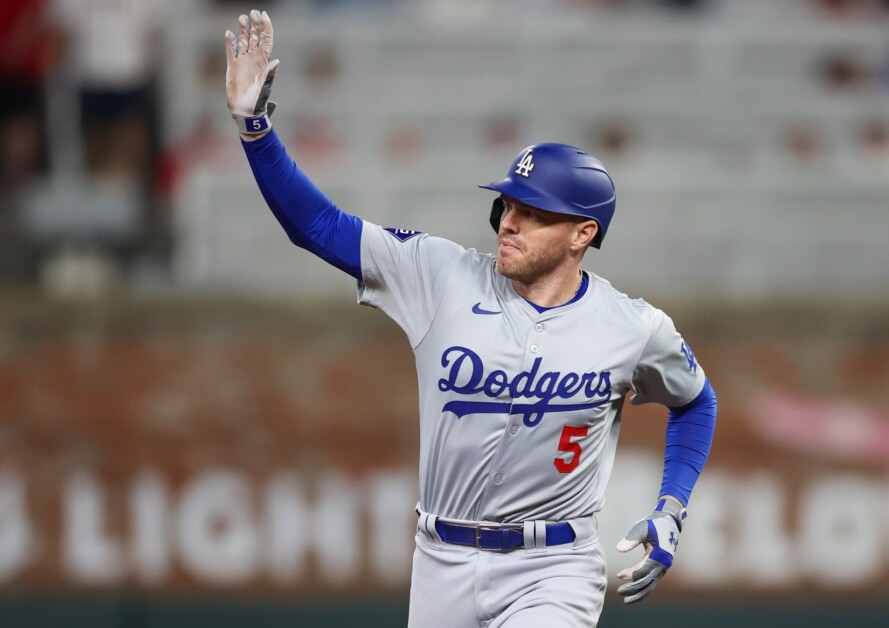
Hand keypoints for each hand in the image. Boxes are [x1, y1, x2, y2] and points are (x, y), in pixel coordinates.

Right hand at [225, 9, 278, 133]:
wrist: (245, 110)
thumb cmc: (257, 101)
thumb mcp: (265, 87)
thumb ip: (269, 74)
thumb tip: (276, 61)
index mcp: (263, 61)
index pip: (266, 40)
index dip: (266, 27)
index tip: (264, 15)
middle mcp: (254, 59)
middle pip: (255, 37)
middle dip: (255, 25)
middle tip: (253, 12)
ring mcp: (243, 61)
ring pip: (243, 41)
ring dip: (243, 30)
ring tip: (242, 18)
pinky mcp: (232, 66)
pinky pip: (231, 51)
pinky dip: (230, 42)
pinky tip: (229, 33)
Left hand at [615, 497, 685, 603]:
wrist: (668, 521)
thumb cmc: (653, 524)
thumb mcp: (641, 528)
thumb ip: (631, 539)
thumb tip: (619, 549)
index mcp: (660, 555)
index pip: (644, 570)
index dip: (632, 574)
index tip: (619, 576)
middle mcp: (663, 564)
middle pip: (648, 581)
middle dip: (634, 588)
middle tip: (620, 592)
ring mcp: (662, 567)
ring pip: (651, 584)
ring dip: (639, 593)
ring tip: (626, 600)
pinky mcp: (659, 567)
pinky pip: (651, 581)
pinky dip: (643, 588)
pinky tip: (633, 593)